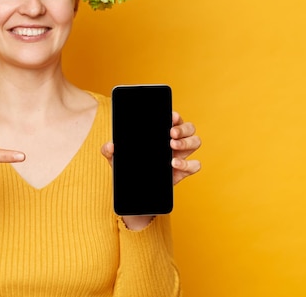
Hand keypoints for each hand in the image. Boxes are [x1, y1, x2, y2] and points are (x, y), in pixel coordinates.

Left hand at [100, 111, 200, 229]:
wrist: (134, 190)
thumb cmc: (128, 167)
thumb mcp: (116, 158)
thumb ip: (109, 150)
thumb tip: (110, 145)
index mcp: (161, 132)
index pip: (174, 118)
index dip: (175, 115)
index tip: (171, 116)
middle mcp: (174, 141)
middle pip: (189, 128)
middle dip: (183, 128)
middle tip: (171, 133)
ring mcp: (181, 155)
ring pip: (196, 142)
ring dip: (187, 142)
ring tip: (172, 146)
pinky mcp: (183, 171)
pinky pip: (195, 165)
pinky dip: (188, 163)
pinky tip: (174, 164)